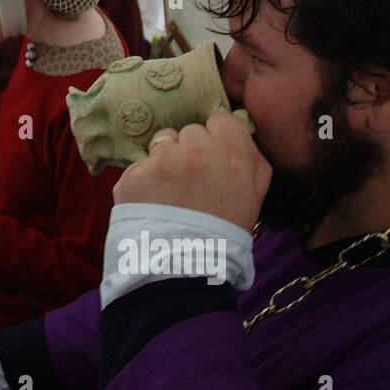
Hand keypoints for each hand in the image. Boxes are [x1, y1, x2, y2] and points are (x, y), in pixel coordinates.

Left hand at [113, 111, 271, 229]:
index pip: (220, 119)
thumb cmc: (224, 236)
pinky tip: (153, 203)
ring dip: (166, 160)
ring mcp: (161, 162)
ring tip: (171, 193)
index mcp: (231, 154)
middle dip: (192, 149)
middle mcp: (195, 151)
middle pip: (190, 131)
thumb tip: (243, 137)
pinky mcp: (134, 175)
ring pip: (162, 143)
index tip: (214, 155)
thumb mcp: (255, 199)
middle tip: (193, 180)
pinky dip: (144, 181)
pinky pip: (140, 166)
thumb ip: (254, 163)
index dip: (217, 137)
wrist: (183, 270)